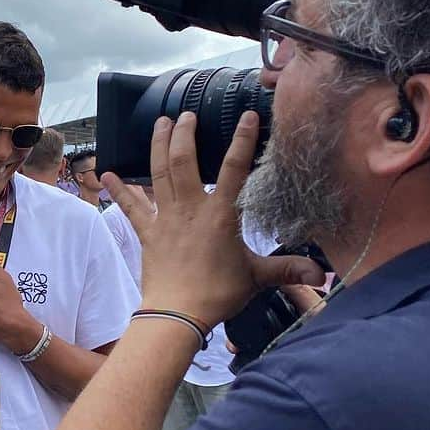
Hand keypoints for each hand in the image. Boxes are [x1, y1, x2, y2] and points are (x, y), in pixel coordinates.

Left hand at [101, 110, 324, 328]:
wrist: (176, 315)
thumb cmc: (217, 295)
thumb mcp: (257, 278)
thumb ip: (288, 270)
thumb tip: (323, 275)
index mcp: (220, 214)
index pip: (234, 168)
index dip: (243, 140)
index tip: (248, 117)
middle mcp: (190, 209)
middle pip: (184, 160)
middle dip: (184, 133)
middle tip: (185, 114)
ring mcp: (165, 218)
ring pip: (158, 173)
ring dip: (157, 146)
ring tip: (159, 123)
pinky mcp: (147, 233)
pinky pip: (130, 207)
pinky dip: (119, 190)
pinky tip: (106, 173)